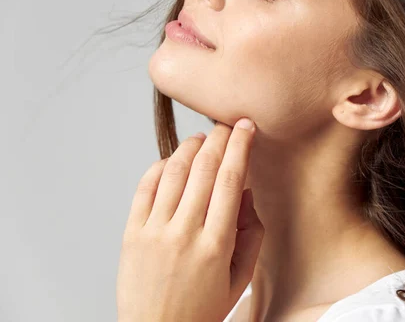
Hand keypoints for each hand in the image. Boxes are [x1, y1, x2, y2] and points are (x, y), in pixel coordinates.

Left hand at [116, 118, 263, 321]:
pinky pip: (144, 188)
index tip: (245, 127)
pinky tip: (172, 161)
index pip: (230, 180)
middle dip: (218, 138)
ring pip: (173, 172)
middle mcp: (184, 232)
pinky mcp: (131, 233)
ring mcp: (154, 231)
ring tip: (201, 139)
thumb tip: (246, 194)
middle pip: (204, 169)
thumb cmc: (200, 309)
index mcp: (216, 244)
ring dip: (189, 148)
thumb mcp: (239, 278)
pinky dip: (159, 167)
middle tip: (225, 123)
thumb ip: (250, 235)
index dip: (240, 146)